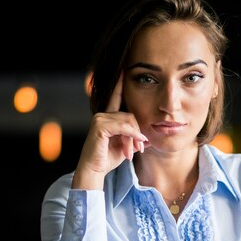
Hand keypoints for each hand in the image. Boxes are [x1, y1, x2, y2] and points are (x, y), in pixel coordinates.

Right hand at [72, 73, 148, 189]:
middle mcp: (102, 115)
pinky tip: (136, 144)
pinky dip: (132, 135)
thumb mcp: (125, 145)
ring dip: (134, 137)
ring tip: (133, 152)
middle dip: (138, 133)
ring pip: (128, 121)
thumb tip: (146, 136)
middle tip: (140, 148)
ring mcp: (99, 119)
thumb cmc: (108, 158)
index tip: (123, 70)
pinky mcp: (99, 126)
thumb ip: (133, 136)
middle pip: (130, 115)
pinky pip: (123, 126)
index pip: (115, 97)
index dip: (119, 84)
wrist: (94, 170)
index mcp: (107, 117)